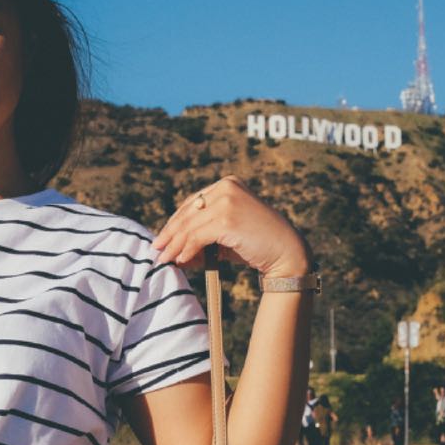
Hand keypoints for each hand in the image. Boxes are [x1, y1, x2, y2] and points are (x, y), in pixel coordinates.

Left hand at [152, 176, 311, 275]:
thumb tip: (173, 251)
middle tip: (157, 250)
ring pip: (190, 226)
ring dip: (175, 245)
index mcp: (228, 184)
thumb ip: (203, 236)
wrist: (287, 253)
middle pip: (188, 213)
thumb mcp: (227, 234)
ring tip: (165, 260)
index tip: (163, 238)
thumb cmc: (257, 245)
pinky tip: (181, 260)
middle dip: (170, 234)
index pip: (192, 203)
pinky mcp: (227, 219)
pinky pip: (197, 236)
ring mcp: (227, 201)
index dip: (175, 222)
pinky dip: (186, 249)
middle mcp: (226, 188)